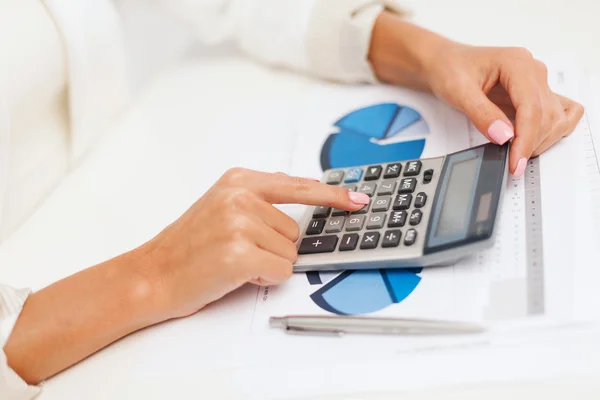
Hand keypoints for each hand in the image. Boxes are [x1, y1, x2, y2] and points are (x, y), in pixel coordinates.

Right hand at [138, 168, 369, 320]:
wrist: (152, 275)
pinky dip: (264, 278)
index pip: (298, 186)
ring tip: (233, 261)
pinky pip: (281, 271)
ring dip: (268, 264)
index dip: (332, 196)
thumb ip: (261, 199)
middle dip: (274, 247)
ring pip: (290, 253)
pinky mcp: (240, 253)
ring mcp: (239, 223)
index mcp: (238, 181)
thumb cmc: (188, 246)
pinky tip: (236, 274)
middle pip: (295, 230)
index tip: (357, 200)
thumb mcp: (221, 206)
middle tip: (238, 250)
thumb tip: (303, 203)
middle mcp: (240, 197)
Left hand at [369, 12, 583, 176]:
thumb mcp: (458, 91)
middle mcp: (533, 71)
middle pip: (547, 115)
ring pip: (557, 117)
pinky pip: (562, 112)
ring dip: (542, 140)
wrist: (446, 63)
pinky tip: (535, 140)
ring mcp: (537, 83)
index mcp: (517, 64)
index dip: (526, 139)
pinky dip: (554, 130)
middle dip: (531, 144)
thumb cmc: (451, 69)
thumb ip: (481, 114)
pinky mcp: (536, 94)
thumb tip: (504, 136)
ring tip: (516, 153)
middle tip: (512, 162)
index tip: (516, 162)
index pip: (532, 108)